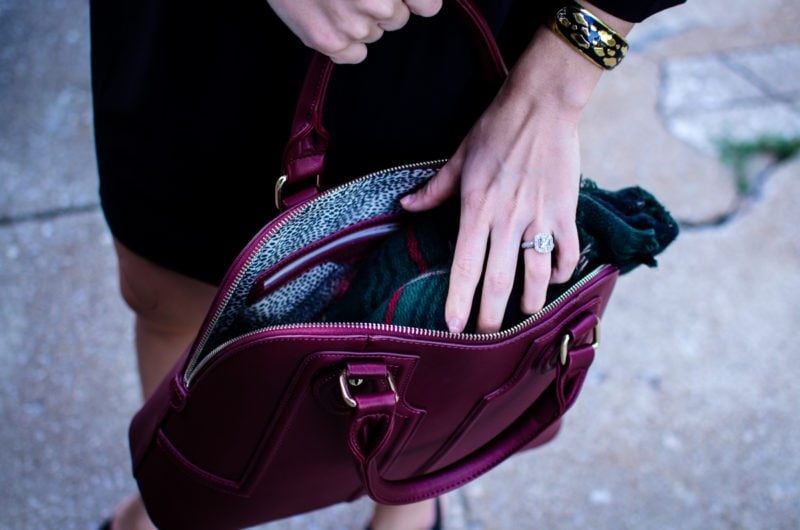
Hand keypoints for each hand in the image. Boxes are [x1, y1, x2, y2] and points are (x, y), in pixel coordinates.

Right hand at [266, 0, 442, 63]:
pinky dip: (345, 43)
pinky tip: (325, 17)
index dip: (414, 1)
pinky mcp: (325, 41)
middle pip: (397, 19)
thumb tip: (426, 5)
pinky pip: (354, 54)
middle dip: (383, 5)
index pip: (428, 6)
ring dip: (360, 20)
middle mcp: (376, 1)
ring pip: (374, 35)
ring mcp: (350, 23)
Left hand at [400, 20, 628, 333]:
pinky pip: (565, 251)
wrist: (542, 103)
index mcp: (476, 208)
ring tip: (524, 315)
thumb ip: (434, 190)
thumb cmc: (496, 128)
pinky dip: (562, 271)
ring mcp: (539, 216)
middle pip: (499, 281)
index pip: (464, 266)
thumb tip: (405, 207)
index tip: (452, 328)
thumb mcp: (458, 157)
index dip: (458, 300)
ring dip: (530, 301)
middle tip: (488, 338)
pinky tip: (555, 279)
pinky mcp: (566, 210)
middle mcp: (507, 218)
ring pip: (536, 274)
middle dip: (492, 317)